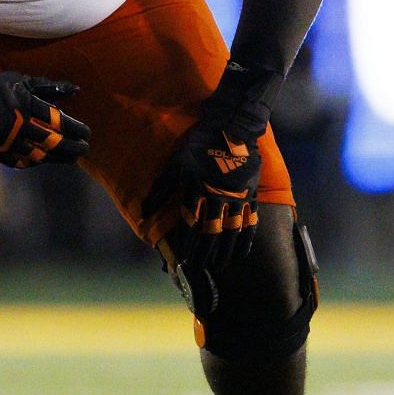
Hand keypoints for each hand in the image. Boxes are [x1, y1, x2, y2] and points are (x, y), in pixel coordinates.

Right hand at [0, 67, 89, 168]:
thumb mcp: (21, 80)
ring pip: (39, 155)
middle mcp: (19, 126)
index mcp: (26, 106)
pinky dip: (34, 162)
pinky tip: (44, 161)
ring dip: (58, 159)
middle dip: (72, 148)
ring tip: (71, 159)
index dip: (76, 129)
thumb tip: (75, 90)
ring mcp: (7, 141)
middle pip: (53, 142)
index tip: (87, 133)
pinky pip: (20, 161)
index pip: (59, 122)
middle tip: (85, 150)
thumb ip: (48, 87)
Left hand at [145, 61, 281, 272]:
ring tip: (220, 266)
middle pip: (210, 233)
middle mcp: (216, 196)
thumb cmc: (199, 143)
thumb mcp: (177, 163)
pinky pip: (249, 221)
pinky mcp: (250, 193)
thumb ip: (162, 189)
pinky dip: (246, 238)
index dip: (187, 244)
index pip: (190, 225)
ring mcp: (235, 195)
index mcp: (196, 189)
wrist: (231, 126)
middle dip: (204, 253)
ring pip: (231, 231)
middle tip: (200, 268)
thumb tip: (144, 210)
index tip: (184, 260)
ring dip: (224, 251)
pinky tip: (242, 252)